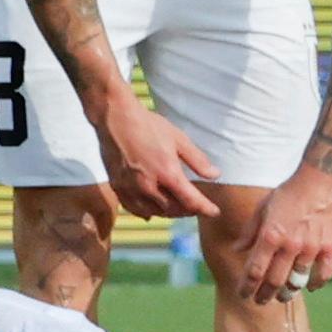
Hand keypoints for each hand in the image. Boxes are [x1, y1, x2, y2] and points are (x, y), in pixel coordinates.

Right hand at [94, 98, 220, 219]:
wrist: (115, 118)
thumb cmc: (148, 125)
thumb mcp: (178, 139)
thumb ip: (197, 160)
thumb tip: (215, 174)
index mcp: (167, 172)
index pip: (191, 201)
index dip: (205, 209)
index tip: (214, 212)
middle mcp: (149, 185)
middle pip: (173, 209)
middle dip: (187, 211)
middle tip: (195, 207)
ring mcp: (131, 188)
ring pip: (154, 212)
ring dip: (168, 212)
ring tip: (177, 208)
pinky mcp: (117, 187)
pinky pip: (134, 208)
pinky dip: (146, 212)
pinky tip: (152, 211)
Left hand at [237, 164, 331, 305]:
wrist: (322, 179)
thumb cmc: (289, 192)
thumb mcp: (263, 208)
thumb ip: (250, 231)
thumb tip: (237, 249)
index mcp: (270, 235)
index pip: (254, 271)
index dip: (247, 287)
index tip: (244, 294)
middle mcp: (290, 245)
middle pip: (274, 281)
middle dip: (264, 295)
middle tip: (260, 301)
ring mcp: (311, 248)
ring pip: (297, 281)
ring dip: (288, 293)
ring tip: (282, 297)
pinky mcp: (330, 247)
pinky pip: (323, 274)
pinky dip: (316, 284)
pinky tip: (310, 287)